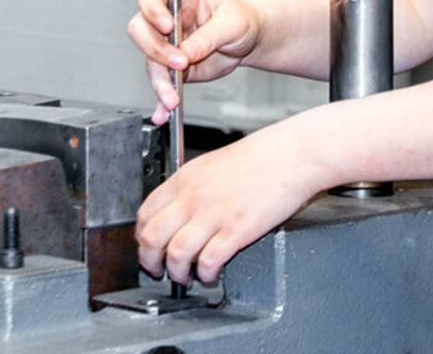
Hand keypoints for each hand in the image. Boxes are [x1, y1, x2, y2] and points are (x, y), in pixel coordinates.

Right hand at [127, 0, 260, 124]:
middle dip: (157, 50)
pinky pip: (162, 83)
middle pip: (142, 31)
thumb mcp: (232, 21)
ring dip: (159, 82)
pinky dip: (161, 99)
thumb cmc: (241, 18)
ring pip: (151, 62)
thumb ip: (209, 35)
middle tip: (180, 62)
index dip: (153, 10)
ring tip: (173, 98)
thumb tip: (187, 52)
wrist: (251, 38)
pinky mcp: (172, 68)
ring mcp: (168, 44)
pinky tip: (164, 111)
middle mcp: (167, 20)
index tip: (167, 26)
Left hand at [136, 121, 312, 283]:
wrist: (291, 155)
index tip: (149, 247)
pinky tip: (212, 273)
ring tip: (186, 277)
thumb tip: (178, 210)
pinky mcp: (236, 230)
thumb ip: (191, 186)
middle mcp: (194, 197)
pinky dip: (206, 274)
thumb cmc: (261, 156)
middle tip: (159, 269)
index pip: (144, 214)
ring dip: (177, 273)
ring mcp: (214, 214)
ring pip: (175, 255)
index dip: (141, 238)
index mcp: (186, 179)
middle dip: (150, 262)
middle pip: (151, 238)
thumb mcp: (213, 163)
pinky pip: (208, 262)